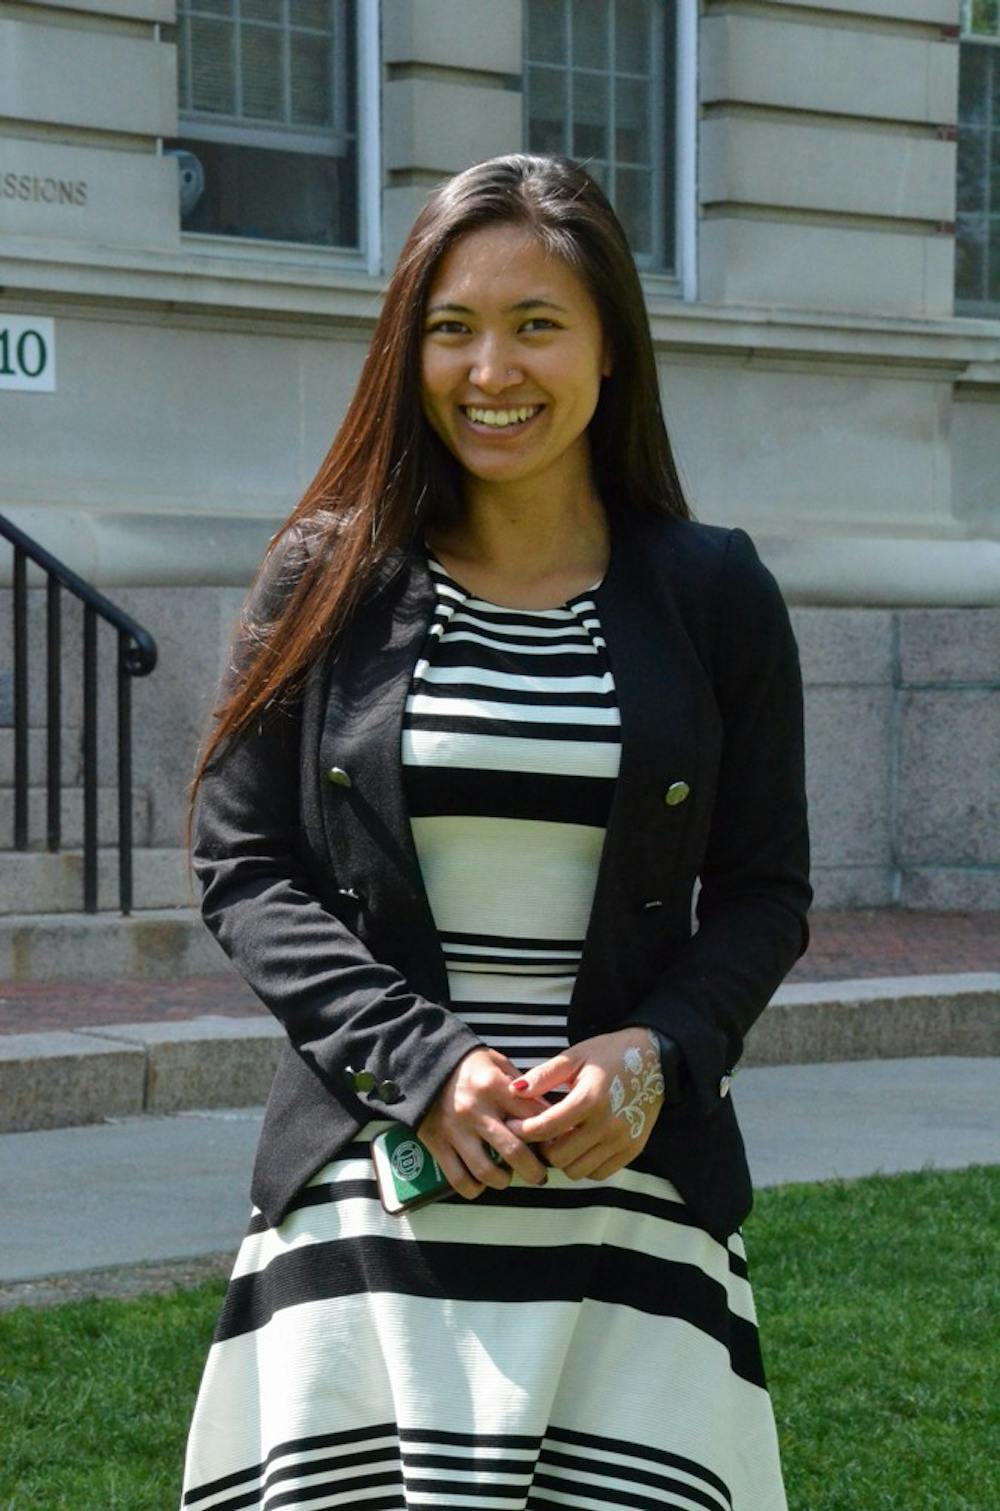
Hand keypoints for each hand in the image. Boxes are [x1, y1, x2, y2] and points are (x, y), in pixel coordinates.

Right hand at [416, 1046, 553, 1199]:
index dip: (550, 1135)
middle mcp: (476, 1110)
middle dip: (534, 1170)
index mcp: (494, 1086)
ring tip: (507, 1176)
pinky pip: (459, 1179)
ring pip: (487, 1171)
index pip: (534, 1118)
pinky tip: (481, 1181)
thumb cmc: (467, 1065)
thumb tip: (549, 1113)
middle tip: (539, 1175)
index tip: (554, 1144)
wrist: (422, 1062)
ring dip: (504, 1181)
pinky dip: (474, 1187)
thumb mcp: (498, 1063)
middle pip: (515, 1151)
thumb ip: (522, 1088)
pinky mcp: (437, 1143)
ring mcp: (455, 1129)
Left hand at [503, 1028, 664, 1180]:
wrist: (654, 1060)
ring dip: (563, 1159)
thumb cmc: (608, 1055)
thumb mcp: (574, 1057)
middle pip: (559, 1157)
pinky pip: (599, 1173)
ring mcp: (622, 1140)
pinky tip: (581, 1145)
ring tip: (560, 1139)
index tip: (512, 1126)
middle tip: (539, 1134)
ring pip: (577, 1171)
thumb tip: (514, 1091)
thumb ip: (544, 1076)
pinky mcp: (633, 1150)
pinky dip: (584, 1164)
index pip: (545, 1128)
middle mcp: (608, 1124)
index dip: (522, 1131)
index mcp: (590, 1098)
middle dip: (542, 1148)